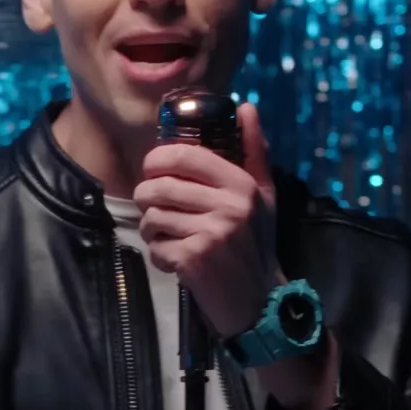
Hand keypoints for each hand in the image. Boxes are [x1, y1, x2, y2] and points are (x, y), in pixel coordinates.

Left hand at [134, 102, 279, 337]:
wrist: (259, 302)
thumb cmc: (256, 244)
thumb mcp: (263, 195)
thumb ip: (253, 150)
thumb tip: (247, 107)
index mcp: (242, 184)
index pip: (183, 156)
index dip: (156, 160)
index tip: (153, 170)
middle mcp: (229, 206)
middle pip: (159, 187)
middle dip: (147, 198)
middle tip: (154, 208)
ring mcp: (212, 233)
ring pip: (152, 218)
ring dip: (152, 230)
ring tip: (168, 237)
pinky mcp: (194, 260)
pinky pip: (155, 247)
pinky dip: (159, 256)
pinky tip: (176, 260)